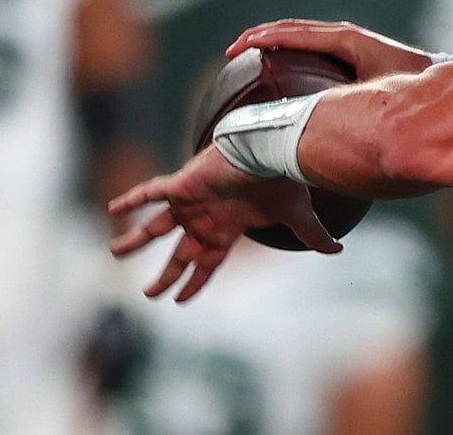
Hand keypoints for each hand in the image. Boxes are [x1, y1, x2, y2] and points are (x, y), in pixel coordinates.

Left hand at [108, 145, 340, 301]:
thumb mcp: (297, 216)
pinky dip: (132, 200)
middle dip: (165, 274)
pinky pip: (151, 192)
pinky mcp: (182, 184)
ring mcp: (192, 202)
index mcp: (228, 227)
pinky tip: (114, 209)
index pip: (208, 262)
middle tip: (148, 294)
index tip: (180, 302)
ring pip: (157, 225)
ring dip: (135, 240)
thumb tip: (338, 249)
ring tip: (114, 253)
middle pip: (179, 252)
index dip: (195, 282)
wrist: (274, 150)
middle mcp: (206, 217)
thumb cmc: (284, 180)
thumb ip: (312, 235)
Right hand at [227, 19, 432, 80]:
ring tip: (247, 53)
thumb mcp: (374, 91)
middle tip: (232, 52)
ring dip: (272, 38)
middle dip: (260, 36)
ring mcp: (348, 39)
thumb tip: (313, 117)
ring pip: (300, 32)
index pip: (294, 33)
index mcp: (345, 40)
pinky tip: (279, 61)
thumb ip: (347, 100)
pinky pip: (312, 41)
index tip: (238, 48)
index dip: (263, 38)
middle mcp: (344, 35)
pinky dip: (289, 44)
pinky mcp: (352, 48)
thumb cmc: (407, 86)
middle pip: (292, 27)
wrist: (435, 81)